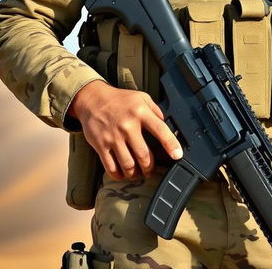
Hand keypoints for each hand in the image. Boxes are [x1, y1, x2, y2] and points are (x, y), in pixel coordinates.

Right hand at [68, 80, 182, 180]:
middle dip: (149, 167)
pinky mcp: (101, 145)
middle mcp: (128, 125)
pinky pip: (111, 167)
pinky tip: (123, 174)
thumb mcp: (141, 97)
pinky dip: (119, 175)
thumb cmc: (120, 99)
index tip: (178, 155)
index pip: (160, 130)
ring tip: (138, 173)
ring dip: (135, 173)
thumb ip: (155, 110)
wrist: (93, 99)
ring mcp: (113, 137)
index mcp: (140, 112)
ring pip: (128, 165)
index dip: (171, 144)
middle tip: (150, 170)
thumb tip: (167, 124)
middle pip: (144, 155)